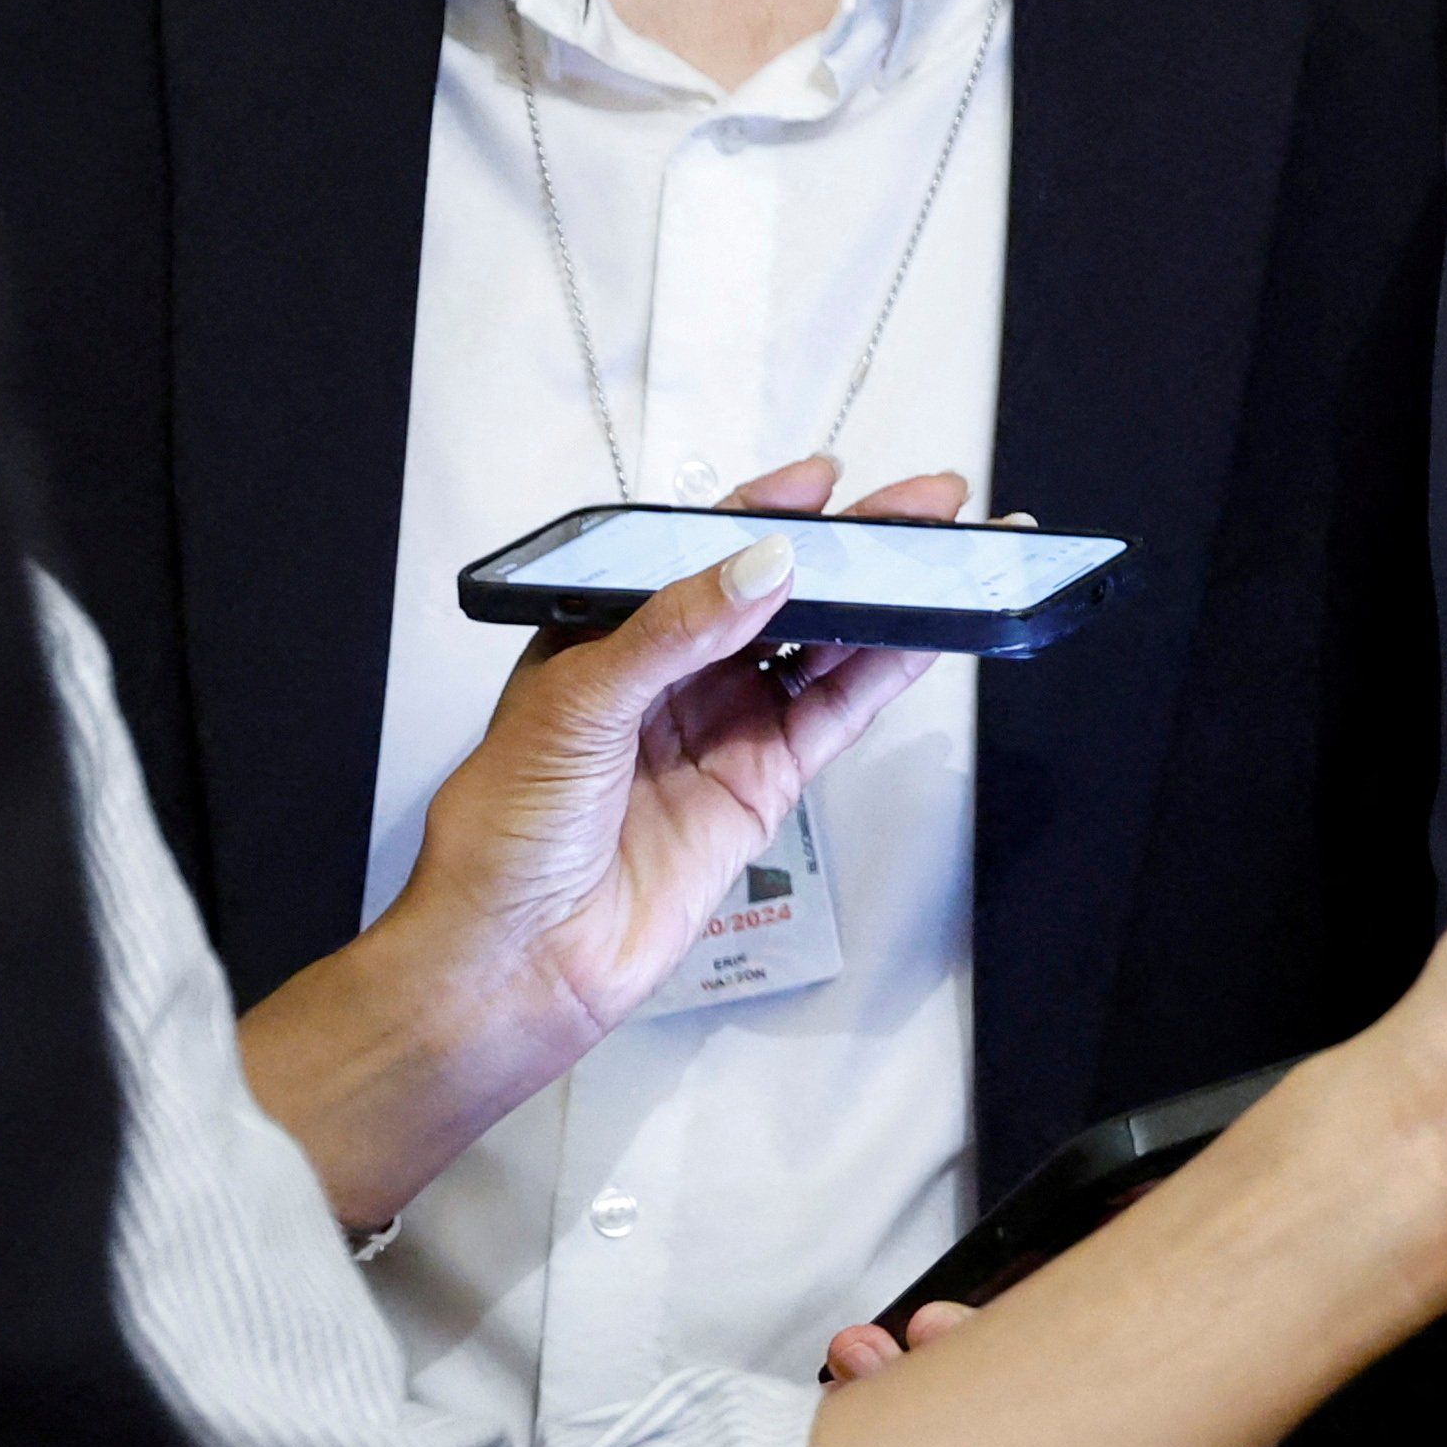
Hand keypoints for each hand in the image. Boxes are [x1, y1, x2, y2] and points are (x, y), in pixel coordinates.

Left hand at [418, 456, 959, 1046]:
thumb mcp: (571, 708)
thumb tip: (762, 566)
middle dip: (851, 548)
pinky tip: (925, 636)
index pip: (696, 555)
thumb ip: (673, 631)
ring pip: (820, 648)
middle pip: (778, 594)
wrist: (512, 966)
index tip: (823, 480)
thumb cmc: (499, 839)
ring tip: (946, 557)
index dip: (762, 512)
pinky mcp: (761, 787)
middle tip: (922, 508)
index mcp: (606, 639)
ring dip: (884, 603)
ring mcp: (722, 730)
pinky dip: (885, 674)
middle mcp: (670, 678)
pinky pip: (835, 715)